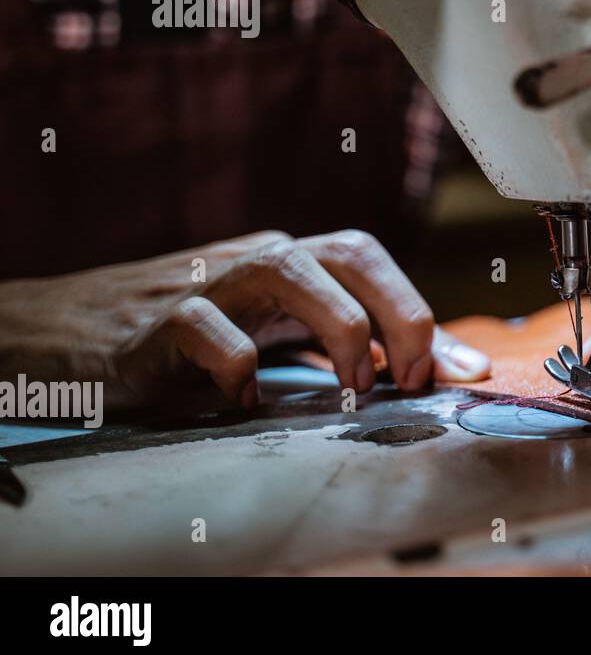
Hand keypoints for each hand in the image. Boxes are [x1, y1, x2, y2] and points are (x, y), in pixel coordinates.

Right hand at [0, 230, 489, 410]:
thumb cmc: (191, 332)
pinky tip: (248, 401)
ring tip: (354, 387)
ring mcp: (207, 283)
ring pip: (285, 269)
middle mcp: (256, 260)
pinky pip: (205, 328)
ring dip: (339, 327)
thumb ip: (363, 343)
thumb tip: (456, 366)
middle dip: (398, 312)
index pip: (369, 258)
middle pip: (346, 252)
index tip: (444, 372)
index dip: (416, 306)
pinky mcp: (155, 322)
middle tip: (410, 378)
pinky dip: (236, 366)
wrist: (69, 329)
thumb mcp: (279, 333)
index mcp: (291, 263)